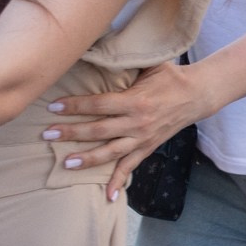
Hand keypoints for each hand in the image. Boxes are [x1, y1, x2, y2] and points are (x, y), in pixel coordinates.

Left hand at [46, 62, 216, 200]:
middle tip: (47, 135)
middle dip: (72, 133)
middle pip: (99, 130)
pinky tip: (106, 196)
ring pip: (111, 152)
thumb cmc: (171, 76)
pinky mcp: (148, 147)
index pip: (99, 104)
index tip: (53, 107)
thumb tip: (96, 49)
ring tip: (66, 162)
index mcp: (136, 100)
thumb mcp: (150, 64)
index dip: (75, 106)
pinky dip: (118, 181)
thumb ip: (126, 62)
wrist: (198, 95)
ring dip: (88, 159)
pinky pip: (131, 167)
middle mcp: (138, 122)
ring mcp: (143, 138)